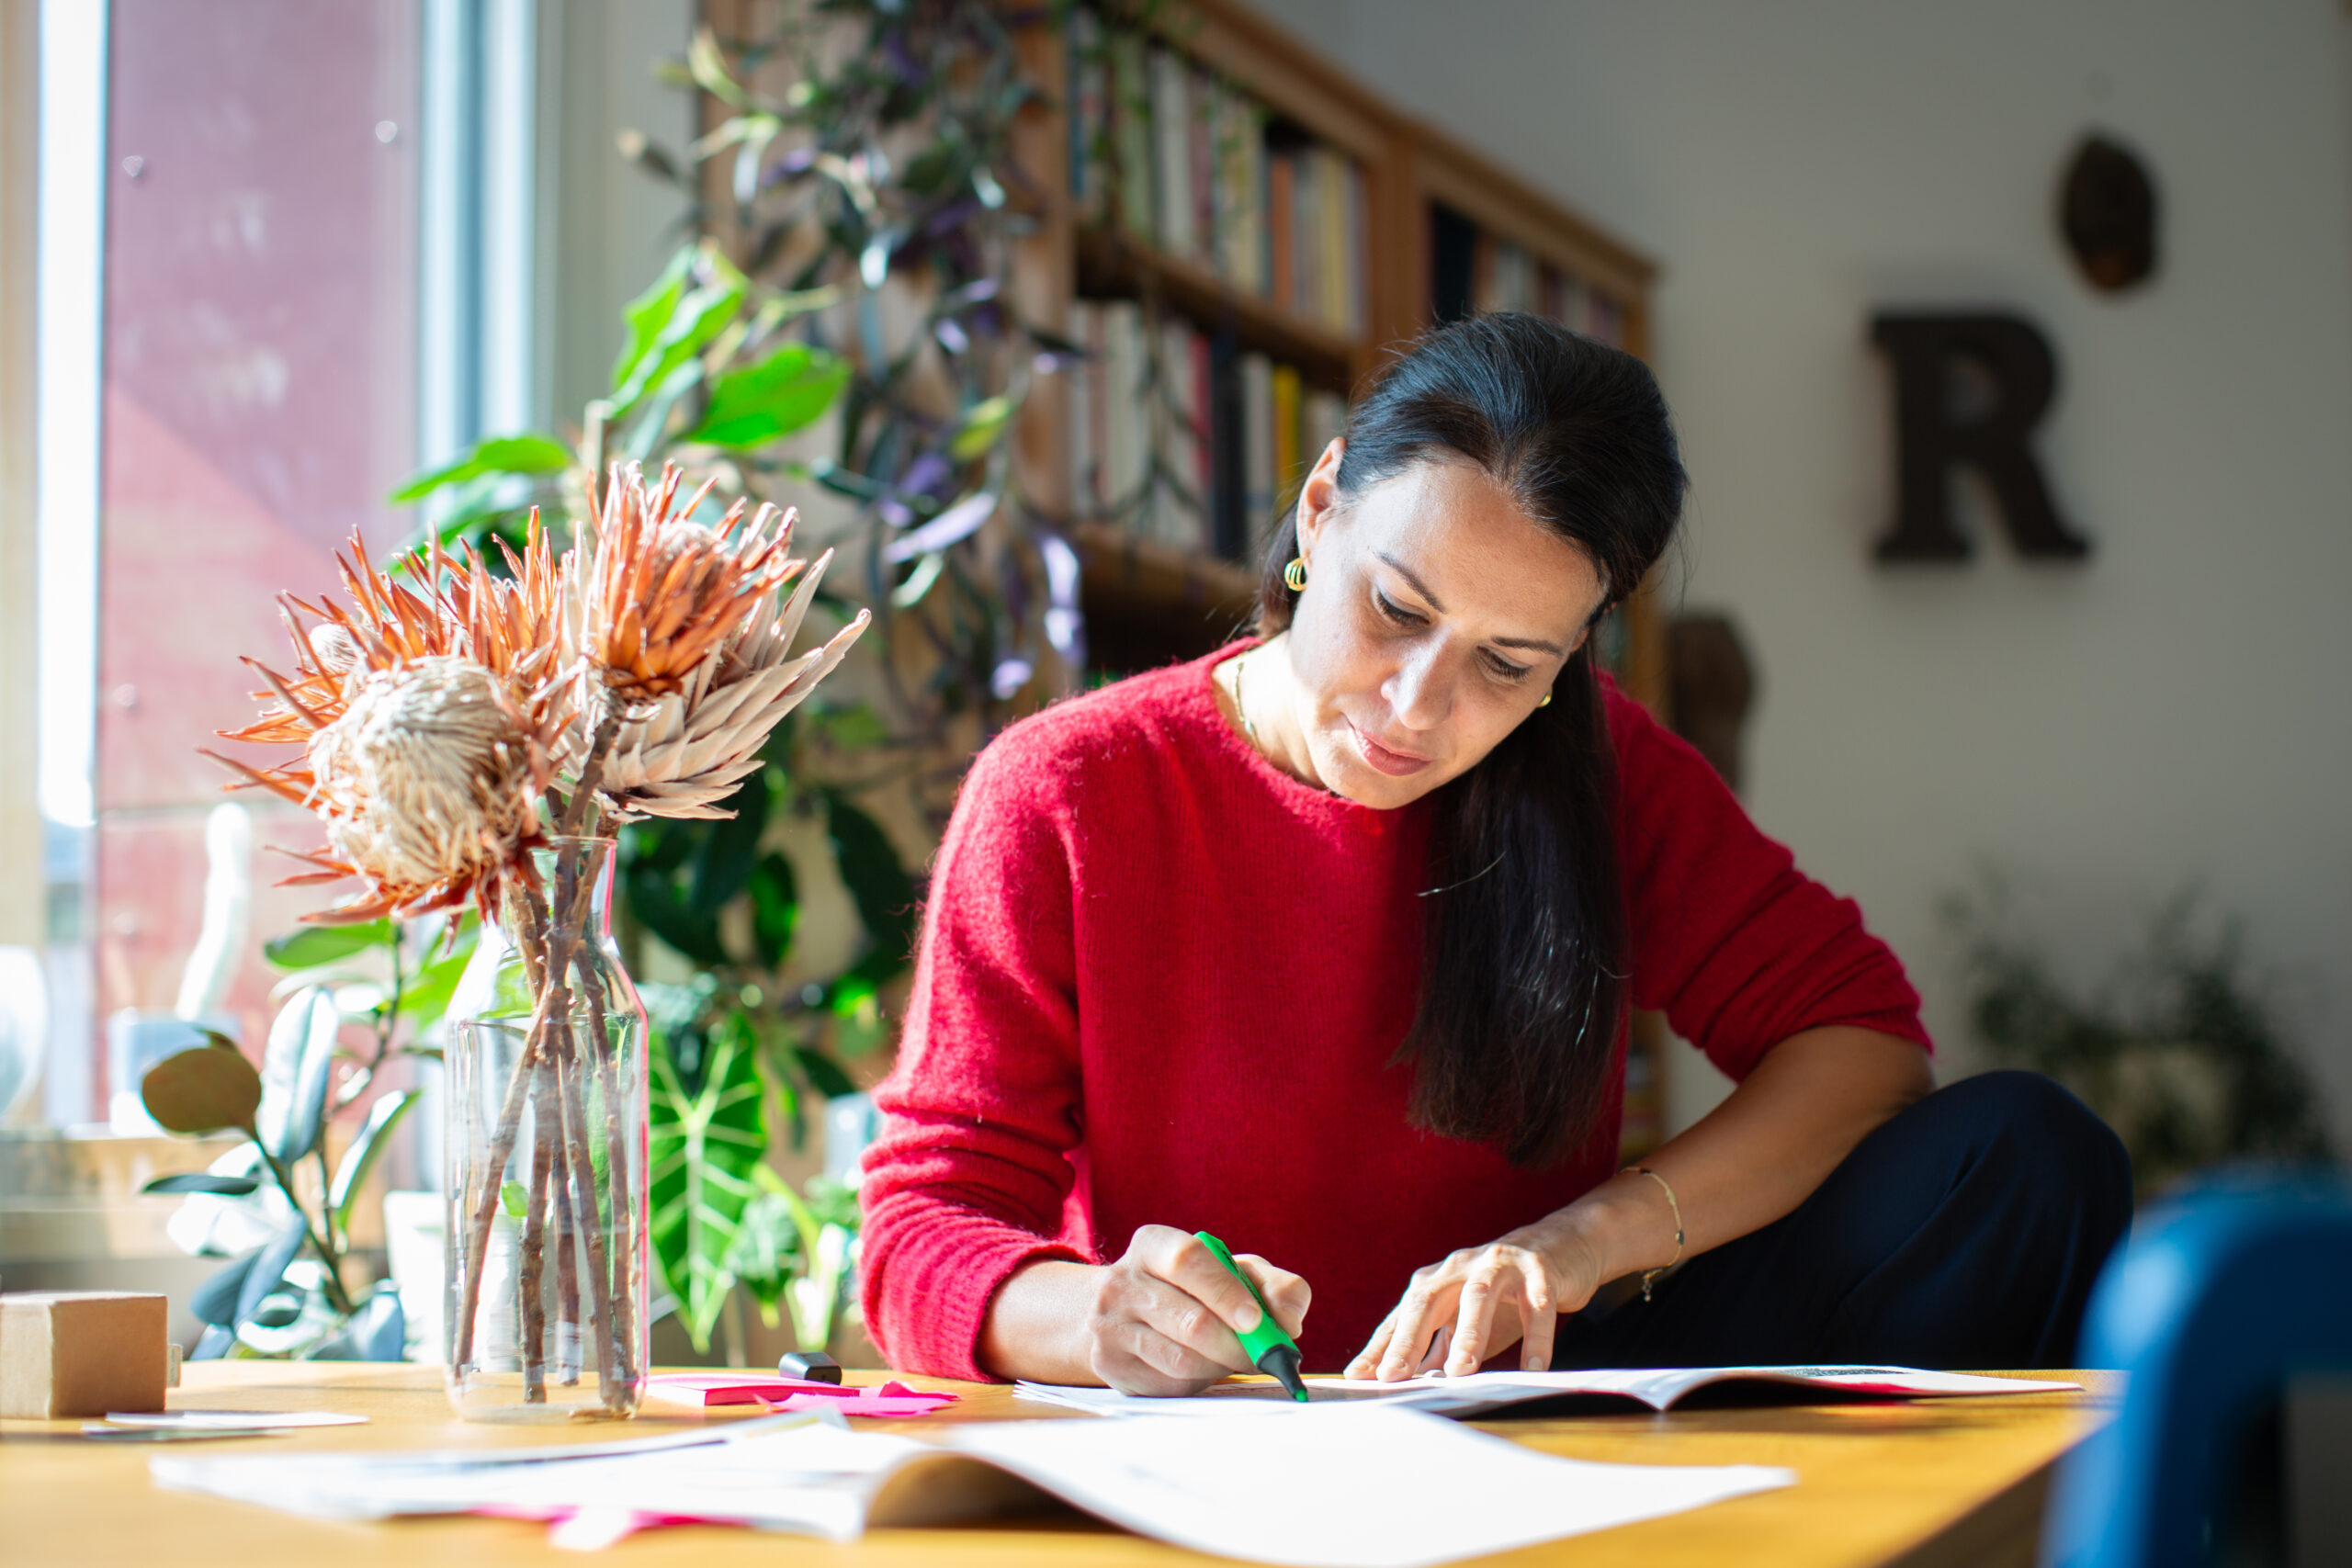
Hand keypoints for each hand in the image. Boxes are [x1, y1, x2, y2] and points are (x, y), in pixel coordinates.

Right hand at [1078, 1225, 1310, 1395]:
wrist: (1124, 1314)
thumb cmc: (1193, 1289)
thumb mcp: (1234, 1272)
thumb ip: (1273, 1286)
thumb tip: (1289, 1322)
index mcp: (1152, 1245)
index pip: (1187, 1260)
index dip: (1226, 1292)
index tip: (1255, 1320)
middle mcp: (1121, 1282)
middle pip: (1192, 1322)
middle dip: (1237, 1345)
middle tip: (1261, 1354)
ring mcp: (1109, 1325)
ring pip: (1183, 1359)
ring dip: (1221, 1365)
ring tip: (1230, 1357)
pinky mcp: (1109, 1365)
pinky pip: (1169, 1383)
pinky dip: (1198, 1380)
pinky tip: (1200, 1367)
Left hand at [1345, 1221, 1604, 1380]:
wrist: (1561, 1246)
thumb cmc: (1504, 1293)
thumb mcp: (1465, 1318)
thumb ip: (1438, 1346)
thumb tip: (1409, 1384)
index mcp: (1437, 1280)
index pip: (1402, 1316)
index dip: (1380, 1346)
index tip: (1357, 1377)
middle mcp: (1460, 1267)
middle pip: (1428, 1300)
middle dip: (1408, 1339)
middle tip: (1393, 1376)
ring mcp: (1500, 1265)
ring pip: (1478, 1297)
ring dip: (1467, 1335)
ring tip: (1459, 1372)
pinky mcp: (1540, 1271)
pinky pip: (1536, 1305)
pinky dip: (1535, 1337)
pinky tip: (1533, 1367)